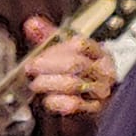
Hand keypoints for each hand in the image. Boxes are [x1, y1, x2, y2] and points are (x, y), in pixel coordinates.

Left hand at [22, 15, 115, 135]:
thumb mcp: (65, 55)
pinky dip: (55, 101)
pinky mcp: (93, 111)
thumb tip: (32, 24)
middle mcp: (103, 72)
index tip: (37, 55)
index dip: (55, 49)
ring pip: (73, 83)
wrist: (88, 111)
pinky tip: (47, 99)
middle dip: (48, 65)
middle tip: (32, 68)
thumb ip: (49, 38)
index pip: (80, 44)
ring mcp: (100, 92)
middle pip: (75, 63)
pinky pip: (72, 104)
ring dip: (48, 83)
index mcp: (100, 54)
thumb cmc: (78, 79)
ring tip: (36, 84)